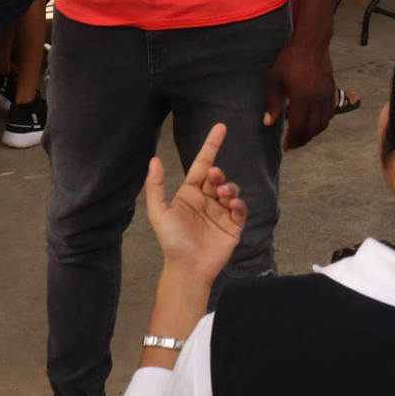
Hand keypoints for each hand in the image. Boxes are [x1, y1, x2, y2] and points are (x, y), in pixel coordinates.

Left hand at [145, 122, 245, 284]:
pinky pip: (240, 208)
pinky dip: (238, 204)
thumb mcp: (159, 213)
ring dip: (229, 188)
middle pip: (217, 177)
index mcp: (190, 193)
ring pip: (231, 190)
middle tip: (215, 178)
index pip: (202, 164)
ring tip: (223, 195)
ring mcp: (221, 212)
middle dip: (218, 174)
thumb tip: (154, 160)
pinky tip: (231, 206)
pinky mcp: (233, 225)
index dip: (211, 145)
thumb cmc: (172, 242)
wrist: (188, 268)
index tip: (221, 127)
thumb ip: (155, 186)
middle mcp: (206, 199)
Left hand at [264, 32, 335, 151]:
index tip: (286, 146)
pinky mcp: (332, 90)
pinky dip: (324, 121)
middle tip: (293, 145)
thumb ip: (272, 103)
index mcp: (301, 99)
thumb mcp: (274, 79)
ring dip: (314, 133)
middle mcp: (317, 100)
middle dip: (303, 140)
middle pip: (313, 129)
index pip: (298, 127)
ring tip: (303, 136)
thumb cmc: (290, 58)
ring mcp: (327, 95)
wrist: (312, 42)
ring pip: (324, 123)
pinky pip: (331, 112)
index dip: (292, 140)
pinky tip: (316, 122)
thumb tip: (268, 123)